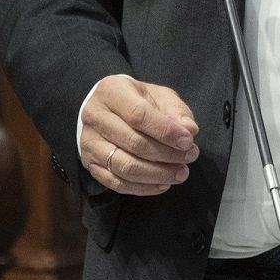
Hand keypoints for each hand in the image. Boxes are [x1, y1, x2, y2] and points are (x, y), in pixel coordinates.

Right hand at [79, 74, 199, 195]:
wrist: (108, 110)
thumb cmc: (138, 101)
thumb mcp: (159, 96)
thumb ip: (176, 111)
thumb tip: (190, 130)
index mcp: (112, 91)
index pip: (138, 115)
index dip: (166, 131)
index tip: (188, 142)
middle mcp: (95, 116)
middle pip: (133, 143)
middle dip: (167, 154)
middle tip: (190, 157)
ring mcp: (89, 142)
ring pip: (124, 166)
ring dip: (157, 174)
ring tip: (180, 173)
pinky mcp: (90, 164)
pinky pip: (116, 183)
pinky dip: (143, 188)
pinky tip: (163, 184)